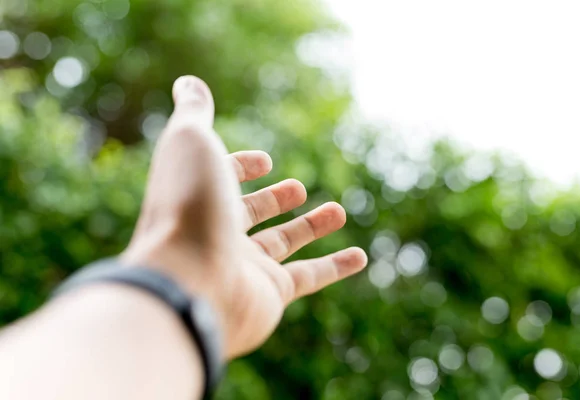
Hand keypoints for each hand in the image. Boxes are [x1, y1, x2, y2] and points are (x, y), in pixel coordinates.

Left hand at [122, 76, 367, 358]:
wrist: (188, 285)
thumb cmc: (188, 206)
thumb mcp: (192, 142)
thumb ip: (195, 112)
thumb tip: (188, 82)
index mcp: (196, 197)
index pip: (221, 179)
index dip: (241, 166)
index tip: (265, 161)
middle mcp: (216, 233)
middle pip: (250, 214)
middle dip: (275, 200)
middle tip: (297, 188)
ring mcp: (243, 266)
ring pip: (283, 243)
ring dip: (312, 226)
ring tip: (339, 210)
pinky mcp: (269, 294)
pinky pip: (309, 278)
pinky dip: (336, 267)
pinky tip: (361, 257)